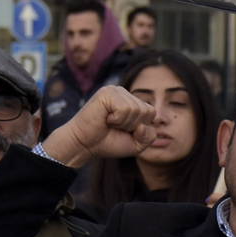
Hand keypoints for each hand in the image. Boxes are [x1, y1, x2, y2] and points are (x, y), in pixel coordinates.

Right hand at [41, 86, 156, 168]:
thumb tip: (143, 125)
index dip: (140, 128)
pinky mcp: (107, 93)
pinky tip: (105, 119)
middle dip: (132, 126)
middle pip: (146, 111)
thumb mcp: (136, 144)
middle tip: (114, 127)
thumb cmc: (108, 142)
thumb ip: (149, 136)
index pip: (151, 113)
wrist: (84, 145)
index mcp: (131, 100)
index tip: (123, 131)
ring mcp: (115, 90)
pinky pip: (125, 109)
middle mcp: (124, 93)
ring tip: (109, 123)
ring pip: (136, 110)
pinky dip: (117, 120)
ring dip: (123, 124)